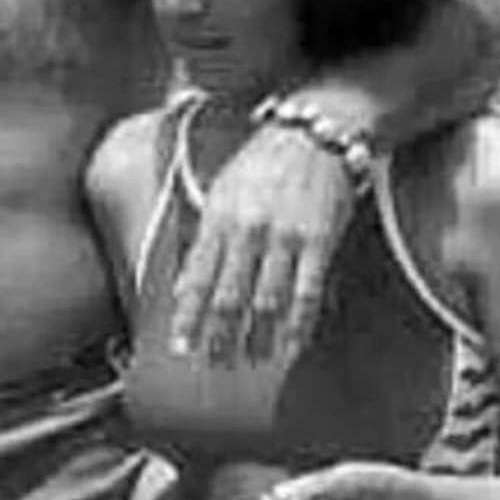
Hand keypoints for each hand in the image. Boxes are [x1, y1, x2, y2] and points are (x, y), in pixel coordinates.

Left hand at [171, 124, 357, 363]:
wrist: (311, 135)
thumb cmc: (260, 165)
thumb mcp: (218, 194)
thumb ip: (201, 241)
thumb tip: (181, 286)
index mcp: (217, 220)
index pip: (196, 279)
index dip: (187, 318)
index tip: (180, 347)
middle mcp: (247, 231)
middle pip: (227, 297)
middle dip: (218, 336)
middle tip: (213, 364)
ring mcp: (284, 238)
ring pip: (265, 302)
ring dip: (256, 338)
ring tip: (249, 360)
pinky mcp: (319, 243)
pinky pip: (306, 293)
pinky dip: (298, 325)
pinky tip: (290, 346)